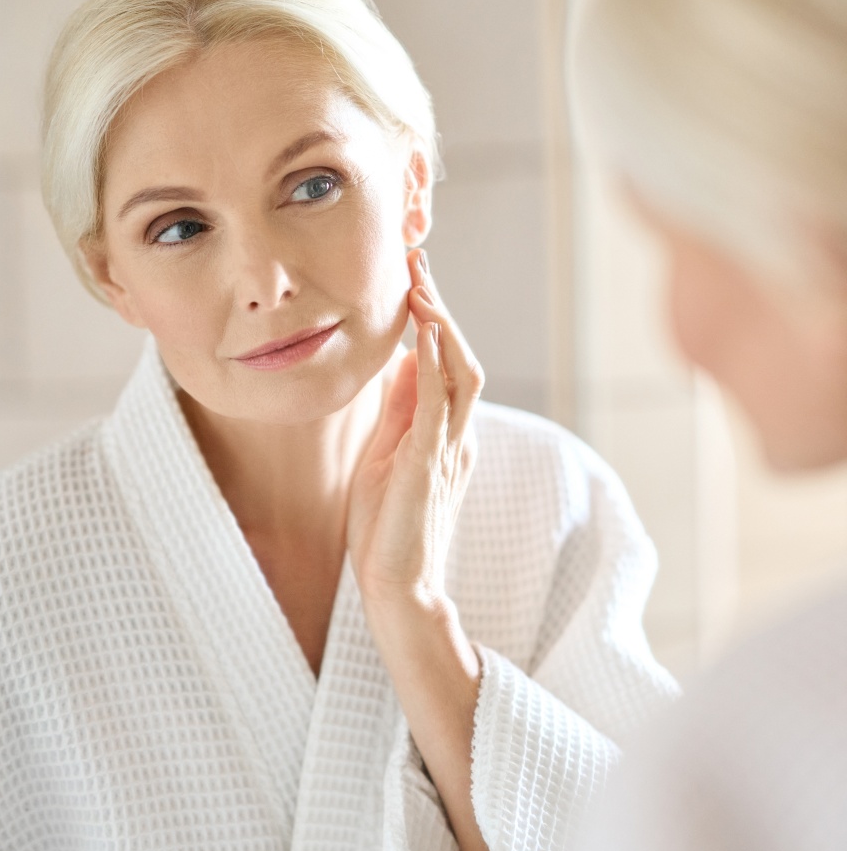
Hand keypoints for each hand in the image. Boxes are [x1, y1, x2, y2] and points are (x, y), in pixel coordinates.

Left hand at [347, 248, 484, 607]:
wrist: (395, 585)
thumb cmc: (387, 526)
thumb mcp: (390, 454)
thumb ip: (403, 412)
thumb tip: (407, 362)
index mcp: (448, 435)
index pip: (450, 365)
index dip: (437, 320)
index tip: (416, 281)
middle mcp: (458, 437)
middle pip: (462, 358)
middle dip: (442, 309)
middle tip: (418, 264)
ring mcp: (448, 450)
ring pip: (461, 374)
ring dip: (443, 326)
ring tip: (421, 287)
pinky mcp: (429, 464)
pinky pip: (438, 405)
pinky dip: (435, 365)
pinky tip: (425, 333)